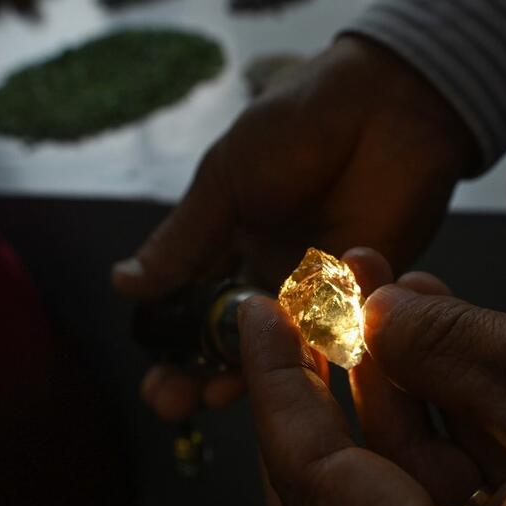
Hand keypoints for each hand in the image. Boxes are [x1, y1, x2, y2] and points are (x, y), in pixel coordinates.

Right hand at [113, 36, 476, 419]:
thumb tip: (122, 284)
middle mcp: (267, 277)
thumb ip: (183, 239)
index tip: (153, 374)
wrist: (383, 105)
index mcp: (228, 245)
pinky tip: (280, 375)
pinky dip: (303, 360)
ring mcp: (314, 293)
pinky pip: (328, 341)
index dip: (171, 345)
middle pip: (227, 340)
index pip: (191, 308)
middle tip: (170, 400)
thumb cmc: (294, 129)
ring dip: (243, 377)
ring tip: (212, 396)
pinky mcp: (361, 298)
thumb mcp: (224, 181)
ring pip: (274, 352)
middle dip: (196, 374)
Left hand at [239, 250, 505, 505]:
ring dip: (379, 370)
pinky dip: (430, 394)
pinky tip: (426, 320)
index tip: (255, 315)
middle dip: (324, 378)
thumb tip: (366, 312)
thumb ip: (452, 347)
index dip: (275, 388)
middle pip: (337, 486)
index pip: (314, 486)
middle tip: (314, 299)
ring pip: (390, 469)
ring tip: (375, 281)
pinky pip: (441, 469)